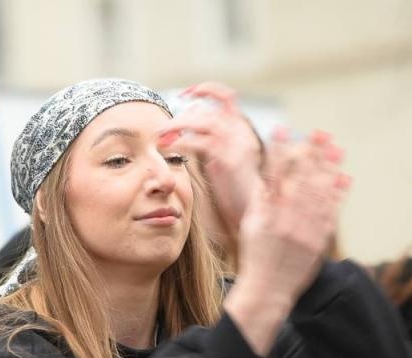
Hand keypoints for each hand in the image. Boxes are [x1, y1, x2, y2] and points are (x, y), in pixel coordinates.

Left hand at [156, 83, 263, 241]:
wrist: (250, 212)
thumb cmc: (234, 192)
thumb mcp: (222, 163)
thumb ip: (209, 146)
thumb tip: (186, 137)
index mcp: (242, 130)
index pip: (226, 97)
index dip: (206, 89)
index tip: (185, 93)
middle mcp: (242, 133)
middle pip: (209, 109)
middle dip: (181, 117)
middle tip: (162, 130)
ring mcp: (237, 145)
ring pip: (204, 120)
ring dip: (179, 126)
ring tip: (162, 138)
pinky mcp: (228, 160)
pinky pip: (200, 142)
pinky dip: (181, 143)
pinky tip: (169, 150)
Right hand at [225, 129, 350, 351]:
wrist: (268, 289)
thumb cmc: (255, 256)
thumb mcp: (250, 225)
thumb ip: (259, 199)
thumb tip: (263, 174)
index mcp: (266, 213)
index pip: (273, 174)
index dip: (278, 150)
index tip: (283, 129)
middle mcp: (285, 219)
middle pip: (300, 178)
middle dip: (311, 152)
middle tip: (320, 132)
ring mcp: (303, 230)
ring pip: (318, 192)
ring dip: (329, 168)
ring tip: (337, 148)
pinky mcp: (318, 241)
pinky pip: (330, 213)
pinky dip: (338, 195)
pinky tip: (344, 179)